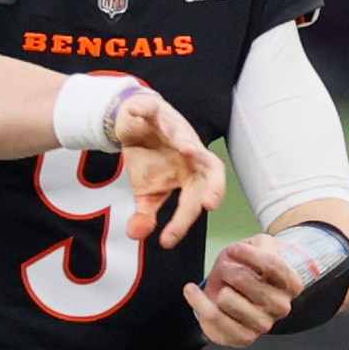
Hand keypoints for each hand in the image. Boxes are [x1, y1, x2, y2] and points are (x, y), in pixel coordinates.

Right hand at [106, 87, 223, 243]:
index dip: (183, 221)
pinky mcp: (157, 112)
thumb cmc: (150, 161)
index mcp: (193, 176)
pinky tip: (134, 111)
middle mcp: (191, 154)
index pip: (195, 201)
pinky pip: (152, 109)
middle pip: (212, 169)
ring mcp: (176, 130)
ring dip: (185, 140)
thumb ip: (146, 214)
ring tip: (186, 149)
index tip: (167, 240)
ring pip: (184, 134)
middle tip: (210, 203)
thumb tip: (135, 236)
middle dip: (215, 185)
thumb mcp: (147, 193)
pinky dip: (143, 109)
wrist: (137, 128)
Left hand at [184, 230, 306, 346]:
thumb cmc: (252, 269)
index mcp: (291, 285)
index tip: (235, 249)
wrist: (243, 293)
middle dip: (228, 269)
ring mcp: (263, 325)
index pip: (271, 264)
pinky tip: (191, 291)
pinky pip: (213, 318)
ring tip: (220, 285)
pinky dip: (198, 302)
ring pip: (227, 299)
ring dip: (217, 286)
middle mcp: (281, 307)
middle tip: (226, 270)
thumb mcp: (261, 246)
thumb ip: (260, 244)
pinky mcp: (242, 338)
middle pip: (244, 279)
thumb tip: (241, 252)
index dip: (248, 253)